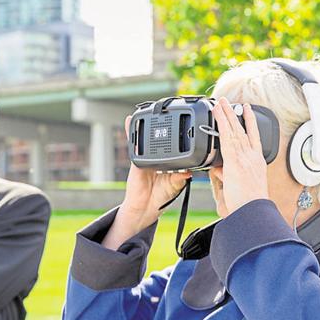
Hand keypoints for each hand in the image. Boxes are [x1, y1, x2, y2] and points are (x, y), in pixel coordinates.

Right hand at [102, 116, 191, 249]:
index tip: (189, 126)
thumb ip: (180, 178)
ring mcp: (146, 157)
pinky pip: (133, 144)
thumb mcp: (175, 186)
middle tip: (173, 113)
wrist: (145, 208)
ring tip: (153, 111)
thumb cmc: (160, 197)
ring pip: (148, 137)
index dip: (181, 136)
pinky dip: (131, 132)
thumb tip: (189, 171)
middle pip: (162, 137)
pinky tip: (130, 120)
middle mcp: (158, 156)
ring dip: (149, 124)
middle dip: (166, 126)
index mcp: (170, 161)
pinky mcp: (136, 160)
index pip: (176, 144)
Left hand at [211, 97, 268, 214]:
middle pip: (243, 129)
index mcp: (256, 162)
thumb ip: (226, 174)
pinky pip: (226, 137)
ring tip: (221, 102)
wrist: (251, 210)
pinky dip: (223, 123)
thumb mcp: (237, 185)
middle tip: (229, 102)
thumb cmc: (247, 203)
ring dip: (227, 114)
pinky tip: (218, 114)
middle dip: (235, 114)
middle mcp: (252, 156)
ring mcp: (244, 157)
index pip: (253, 137)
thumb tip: (217, 169)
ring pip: (234, 130)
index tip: (247, 112)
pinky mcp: (235, 159)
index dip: (251, 122)